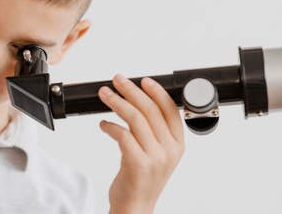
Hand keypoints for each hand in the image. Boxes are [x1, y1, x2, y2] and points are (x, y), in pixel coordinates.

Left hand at [98, 74, 184, 213]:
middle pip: (150, 109)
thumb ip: (155, 132)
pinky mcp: (137, 164)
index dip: (156, 91)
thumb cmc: (143, 180)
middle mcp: (169, 150)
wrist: (135, 208)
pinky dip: (109, 125)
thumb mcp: (158, 155)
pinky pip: (122, 134)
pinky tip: (103, 124)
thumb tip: (138, 102)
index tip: (143, 80)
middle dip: (131, 90)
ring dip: (116, 102)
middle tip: (117, 81)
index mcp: (178, 145)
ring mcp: (154, 157)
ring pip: (134, 118)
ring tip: (105, 94)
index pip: (170, 110)